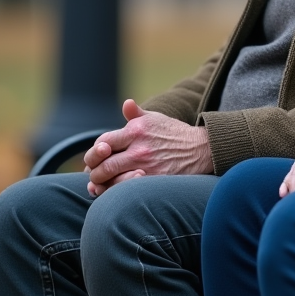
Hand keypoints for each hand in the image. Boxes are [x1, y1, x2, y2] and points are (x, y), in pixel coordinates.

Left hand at [84, 99, 214, 195]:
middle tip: (95, 175)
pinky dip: (116, 191)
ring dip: (102, 184)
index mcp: (136, 130)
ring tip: (101, 185)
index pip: (103, 142)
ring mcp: (146, 166)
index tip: (98, 157)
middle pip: (104, 164)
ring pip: (111, 180)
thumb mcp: (156, 118)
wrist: (200, 148)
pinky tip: (116, 191)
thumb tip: (126, 103)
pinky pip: (126, 189)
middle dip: (94, 171)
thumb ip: (136, 113)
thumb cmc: (174, 133)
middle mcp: (139, 148)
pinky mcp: (153, 181)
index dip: (95, 152)